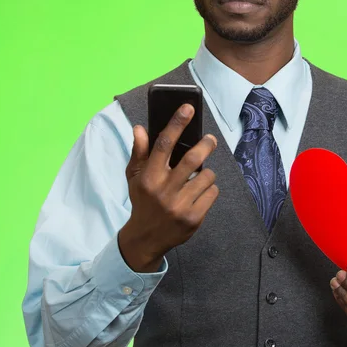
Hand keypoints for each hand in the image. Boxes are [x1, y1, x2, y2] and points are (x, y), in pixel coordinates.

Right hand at [118, 104, 218, 272]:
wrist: (146, 239)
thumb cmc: (143, 201)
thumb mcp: (135, 177)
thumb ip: (139, 152)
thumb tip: (140, 128)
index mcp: (148, 177)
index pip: (164, 144)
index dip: (177, 123)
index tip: (188, 108)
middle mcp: (164, 190)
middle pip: (193, 159)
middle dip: (206, 145)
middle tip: (210, 140)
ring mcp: (180, 205)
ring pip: (207, 176)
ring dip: (207, 172)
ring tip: (199, 176)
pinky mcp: (194, 218)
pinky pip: (212, 192)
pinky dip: (209, 189)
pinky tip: (199, 193)